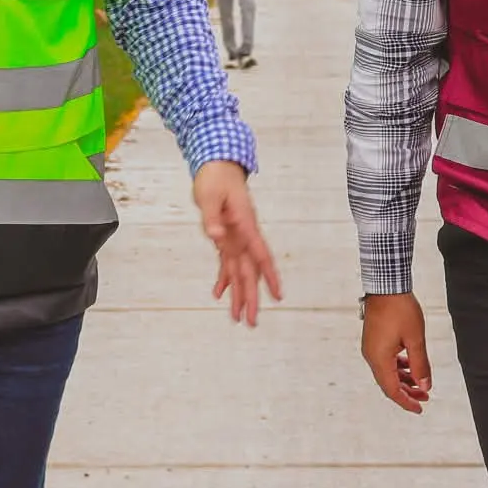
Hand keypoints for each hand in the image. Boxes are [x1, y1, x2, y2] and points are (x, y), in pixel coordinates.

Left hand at [192, 161, 282, 324]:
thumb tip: (216, 237)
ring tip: (238, 318)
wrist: (218, 165)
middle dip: (251, 297)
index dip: (269, 276)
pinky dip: (224, 279)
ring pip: (240, 272)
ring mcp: (236, 238)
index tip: (278, 296)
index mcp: (245, 226)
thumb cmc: (216, 178)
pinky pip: (227, 263)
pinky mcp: (227, 238)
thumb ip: (211, 217)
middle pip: (250, 271)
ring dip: (239, 294)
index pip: (260, 255)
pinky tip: (219, 294)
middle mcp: (243, 236)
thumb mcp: (209, 195)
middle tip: (251, 322)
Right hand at [360, 293, 431, 413]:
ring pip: (387, 373)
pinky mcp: (372, 340)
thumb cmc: (401, 309)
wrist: (385, 285)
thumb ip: (420, 365)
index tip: (420, 409)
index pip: (392, 390)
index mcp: (380, 359)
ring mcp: (370, 348)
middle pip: (388, 384)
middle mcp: (371, 356)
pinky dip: (398, 367)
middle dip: (407, 392)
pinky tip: (409, 365)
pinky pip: (384, 361)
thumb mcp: (416, 339)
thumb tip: (425, 386)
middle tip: (425, 397)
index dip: (407, 402)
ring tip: (420, 383)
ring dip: (403, 379)